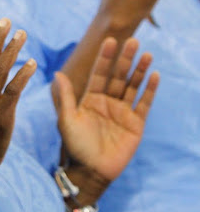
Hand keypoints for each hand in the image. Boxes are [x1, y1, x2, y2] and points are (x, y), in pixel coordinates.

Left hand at [53, 37, 158, 181]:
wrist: (90, 170)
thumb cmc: (75, 145)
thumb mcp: (67, 119)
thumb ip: (65, 96)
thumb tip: (57, 72)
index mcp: (90, 98)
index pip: (99, 73)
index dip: (105, 58)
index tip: (110, 40)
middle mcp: (107, 102)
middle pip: (118, 76)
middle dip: (125, 59)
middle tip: (133, 40)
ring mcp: (122, 112)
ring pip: (132, 86)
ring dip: (140, 70)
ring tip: (147, 54)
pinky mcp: (136, 124)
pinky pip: (144, 104)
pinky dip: (149, 90)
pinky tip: (155, 75)